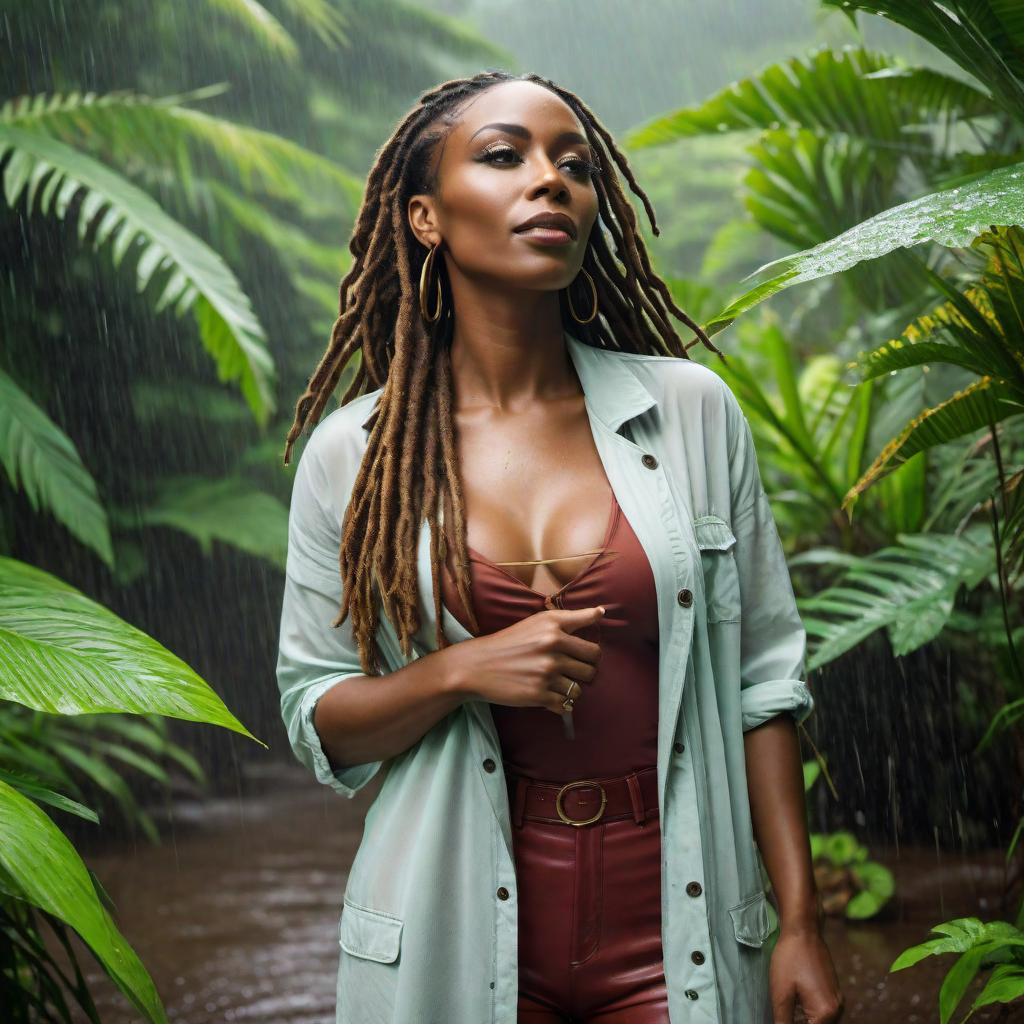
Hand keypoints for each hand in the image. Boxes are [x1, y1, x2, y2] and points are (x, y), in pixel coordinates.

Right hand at [447, 606, 603, 714]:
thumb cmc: (511, 641)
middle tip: (568, 671)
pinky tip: (547, 694)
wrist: (478, 665)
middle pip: (591, 668)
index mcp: (554, 627)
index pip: (594, 647)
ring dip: (571, 688)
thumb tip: (603, 612)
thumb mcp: (539, 621)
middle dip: (584, 672)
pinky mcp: (539, 694)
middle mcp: (553, 647)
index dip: (592, 655)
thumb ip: (572, 617)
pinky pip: (566, 704)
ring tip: (555, 683)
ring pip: (580, 688)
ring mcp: (546, 672)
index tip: (583, 656)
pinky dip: (560, 703)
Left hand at [769, 926, 843, 1022]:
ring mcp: (837, 999)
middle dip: (799, 1021)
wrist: (804, 929)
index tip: (784, 1015)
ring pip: (819, 1020)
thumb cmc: (790, 958)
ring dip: (804, 1018)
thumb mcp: (781, 993)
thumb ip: (783, 1020)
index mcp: (826, 1013)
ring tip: (789, 1003)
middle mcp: (837, 1009)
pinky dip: (808, 1010)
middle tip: (785, 1009)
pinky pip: (822, 1010)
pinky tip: (795, 998)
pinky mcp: (833, 991)